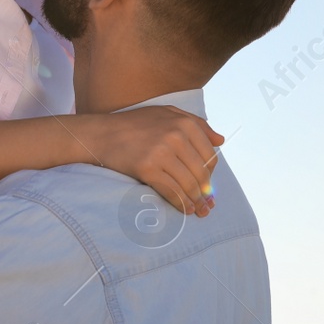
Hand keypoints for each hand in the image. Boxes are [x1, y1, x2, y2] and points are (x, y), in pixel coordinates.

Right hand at [80, 107, 222, 216]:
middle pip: (201, 173)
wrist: (102, 134)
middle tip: (207, 204)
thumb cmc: (134, 124)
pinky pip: (172, 191)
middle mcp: (175, 136)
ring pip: (188, 184)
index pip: (209, 156)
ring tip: (198, 209)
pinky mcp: (147, 168)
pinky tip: (186, 209)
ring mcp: (161, 153)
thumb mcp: (167, 114)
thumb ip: (197, 124)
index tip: (207, 184)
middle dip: (206, 192)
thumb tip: (220, 140)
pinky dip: (182, 204)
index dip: (210, 174)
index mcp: (184, 123)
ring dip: (196, 201)